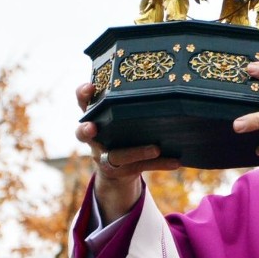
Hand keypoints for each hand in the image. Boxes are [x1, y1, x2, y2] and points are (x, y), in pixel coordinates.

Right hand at [75, 83, 179, 221]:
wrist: (118, 170)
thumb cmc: (123, 132)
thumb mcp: (122, 117)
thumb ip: (131, 103)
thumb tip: (165, 87)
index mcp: (94, 118)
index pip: (82, 103)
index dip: (82, 95)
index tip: (89, 87)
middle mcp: (94, 139)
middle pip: (83, 134)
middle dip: (85, 130)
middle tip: (92, 128)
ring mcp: (105, 157)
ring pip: (116, 155)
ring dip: (137, 151)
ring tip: (156, 148)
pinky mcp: (121, 170)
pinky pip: (142, 166)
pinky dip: (160, 164)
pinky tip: (176, 161)